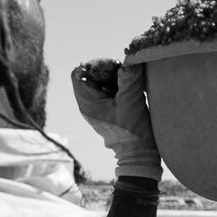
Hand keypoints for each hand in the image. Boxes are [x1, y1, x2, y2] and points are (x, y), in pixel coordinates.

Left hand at [71, 59, 161, 180]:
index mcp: (87, 103)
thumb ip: (129, 80)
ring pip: (99, 82)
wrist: (138, 154)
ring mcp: (98, 108)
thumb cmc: (132, 132)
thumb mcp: (131, 103)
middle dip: (106, 69)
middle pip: (90, 76)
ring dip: (114, 77)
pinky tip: (131, 88)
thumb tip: (130, 62)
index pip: (78, 73)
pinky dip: (118, 86)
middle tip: (124, 70)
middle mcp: (89, 105)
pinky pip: (108, 91)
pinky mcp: (108, 111)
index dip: (94, 65)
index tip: (112, 66)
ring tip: (129, 79)